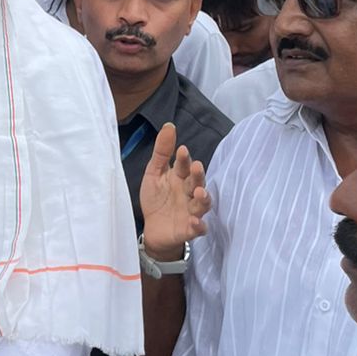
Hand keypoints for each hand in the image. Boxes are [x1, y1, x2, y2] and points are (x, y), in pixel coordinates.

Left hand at [139, 123, 210, 259]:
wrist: (153, 230)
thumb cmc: (157, 199)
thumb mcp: (154, 173)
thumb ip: (162, 152)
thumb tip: (169, 125)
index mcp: (180, 178)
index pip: (184, 166)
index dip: (184, 159)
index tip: (182, 150)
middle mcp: (189, 193)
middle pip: (197, 182)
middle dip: (198, 175)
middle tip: (196, 167)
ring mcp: (191, 211)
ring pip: (202, 204)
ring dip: (203, 198)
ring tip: (200, 193)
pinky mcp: (189, 230)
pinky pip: (198, 228)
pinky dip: (199, 225)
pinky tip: (196, 221)